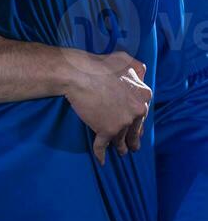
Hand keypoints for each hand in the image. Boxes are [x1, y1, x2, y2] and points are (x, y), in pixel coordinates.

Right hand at [61, 51, 151, 165]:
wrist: (77, 73)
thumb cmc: (99, 64)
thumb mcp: (125, 60)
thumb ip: (138, 68)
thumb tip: (142, 74)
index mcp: (143, 95)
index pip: (143, 112)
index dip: (138, 119)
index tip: (136, 125)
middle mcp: (137, 111)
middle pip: (136, 129)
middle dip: (133, 137)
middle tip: (132, 145)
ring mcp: (122, 122)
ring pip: (122, 139)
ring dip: (121, 147)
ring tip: (121, 152)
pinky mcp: (106, 130)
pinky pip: (103, 146)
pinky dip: (101, 154)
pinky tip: (101, 161)